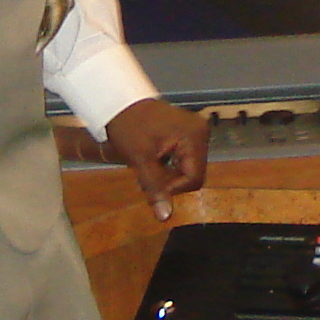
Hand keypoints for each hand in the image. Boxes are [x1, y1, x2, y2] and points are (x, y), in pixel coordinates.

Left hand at [103, 97, 208, 220]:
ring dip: (168, 173)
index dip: (173, 188)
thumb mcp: (140, 159)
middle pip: (192, 173)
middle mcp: (200, 132)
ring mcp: (195, 130)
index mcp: (194, 137)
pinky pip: (183, 157)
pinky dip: (169, 163)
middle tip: (147, 177)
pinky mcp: (187, 131)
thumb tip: (165, 217)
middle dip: (170, 180)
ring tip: (148, 168)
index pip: (194, 178)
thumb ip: (155, 188)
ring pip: (187, 167)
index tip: (151, 186)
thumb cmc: (129, 126)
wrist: (119, 102)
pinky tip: (154, 160)